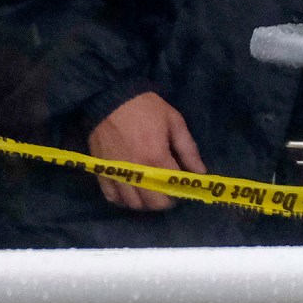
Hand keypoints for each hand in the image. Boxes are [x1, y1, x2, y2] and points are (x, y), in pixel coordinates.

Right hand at [87, 92, 205, 211]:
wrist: (111, 98)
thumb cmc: (147, 108)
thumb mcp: (174, 122)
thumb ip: (188, 150)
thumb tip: (200, 173)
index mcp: (156, 157)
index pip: (172, 188)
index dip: (181, 191)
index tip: (184, 188)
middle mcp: (136, 171)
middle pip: (153, 203)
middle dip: (165, 202)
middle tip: (169, 191)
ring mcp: (116, 173)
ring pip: (132, 204)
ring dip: (145, 203)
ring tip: (152, 193)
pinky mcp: (101, 172)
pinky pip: (111, 197)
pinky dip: (123, 201)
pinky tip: (132, 193)